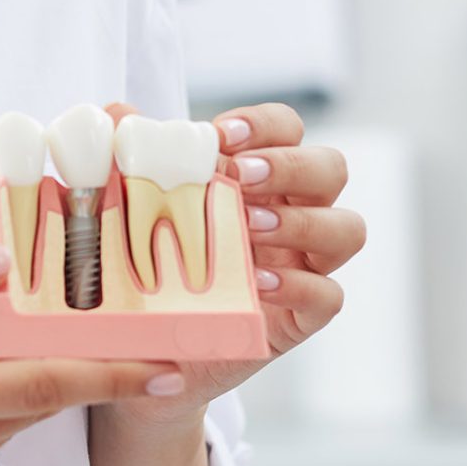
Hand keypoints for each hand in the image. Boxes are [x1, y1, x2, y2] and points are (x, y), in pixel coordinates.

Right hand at [0, 243, 168, 465]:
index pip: (36, 387)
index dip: (110, 376)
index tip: (170, 369)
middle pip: (35, 407)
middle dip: (96, 373)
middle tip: (154, 332)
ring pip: (10, 424)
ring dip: (50, 384)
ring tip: (97, 337)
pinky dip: (5, 401)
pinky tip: (10, 362)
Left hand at [96, 99, 365, 430]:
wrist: (145, 351)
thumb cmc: (149, 273)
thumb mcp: (132, 218)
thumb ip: (129, 164)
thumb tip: (119, 114)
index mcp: (261, 179)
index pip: (288, 130)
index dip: (265, 124)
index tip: (221, 135)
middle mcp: (293, 214)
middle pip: (332, 168)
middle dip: (292, 165)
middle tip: (242, 177)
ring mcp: (304, 266)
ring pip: (347, 229)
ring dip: (302, 221)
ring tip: (249, 227)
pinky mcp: (301, 318)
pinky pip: (328, 295)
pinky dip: (298, 285)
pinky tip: (257, 282)